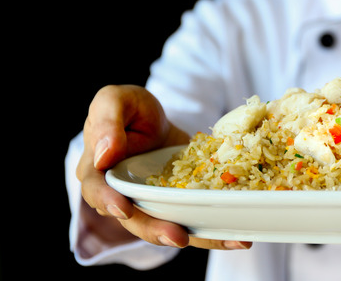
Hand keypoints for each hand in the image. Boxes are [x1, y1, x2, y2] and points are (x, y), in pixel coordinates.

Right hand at [75, 84, 252, 249]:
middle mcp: (125, 197)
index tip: (124, 207)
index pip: (98, 192)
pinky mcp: (180, 204)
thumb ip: (107, 122)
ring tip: (229, 241)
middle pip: (136, 220)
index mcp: (100, 174)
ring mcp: (155, 204)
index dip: (109, 202)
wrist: (156, 119)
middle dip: (157, 230)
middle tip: (179, 237)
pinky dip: (217, 230)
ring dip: (197, 238)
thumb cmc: (129, 108)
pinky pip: (196, 219)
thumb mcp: (115, 100)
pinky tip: (241, 237)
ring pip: (171, 226)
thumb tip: (104, 155)